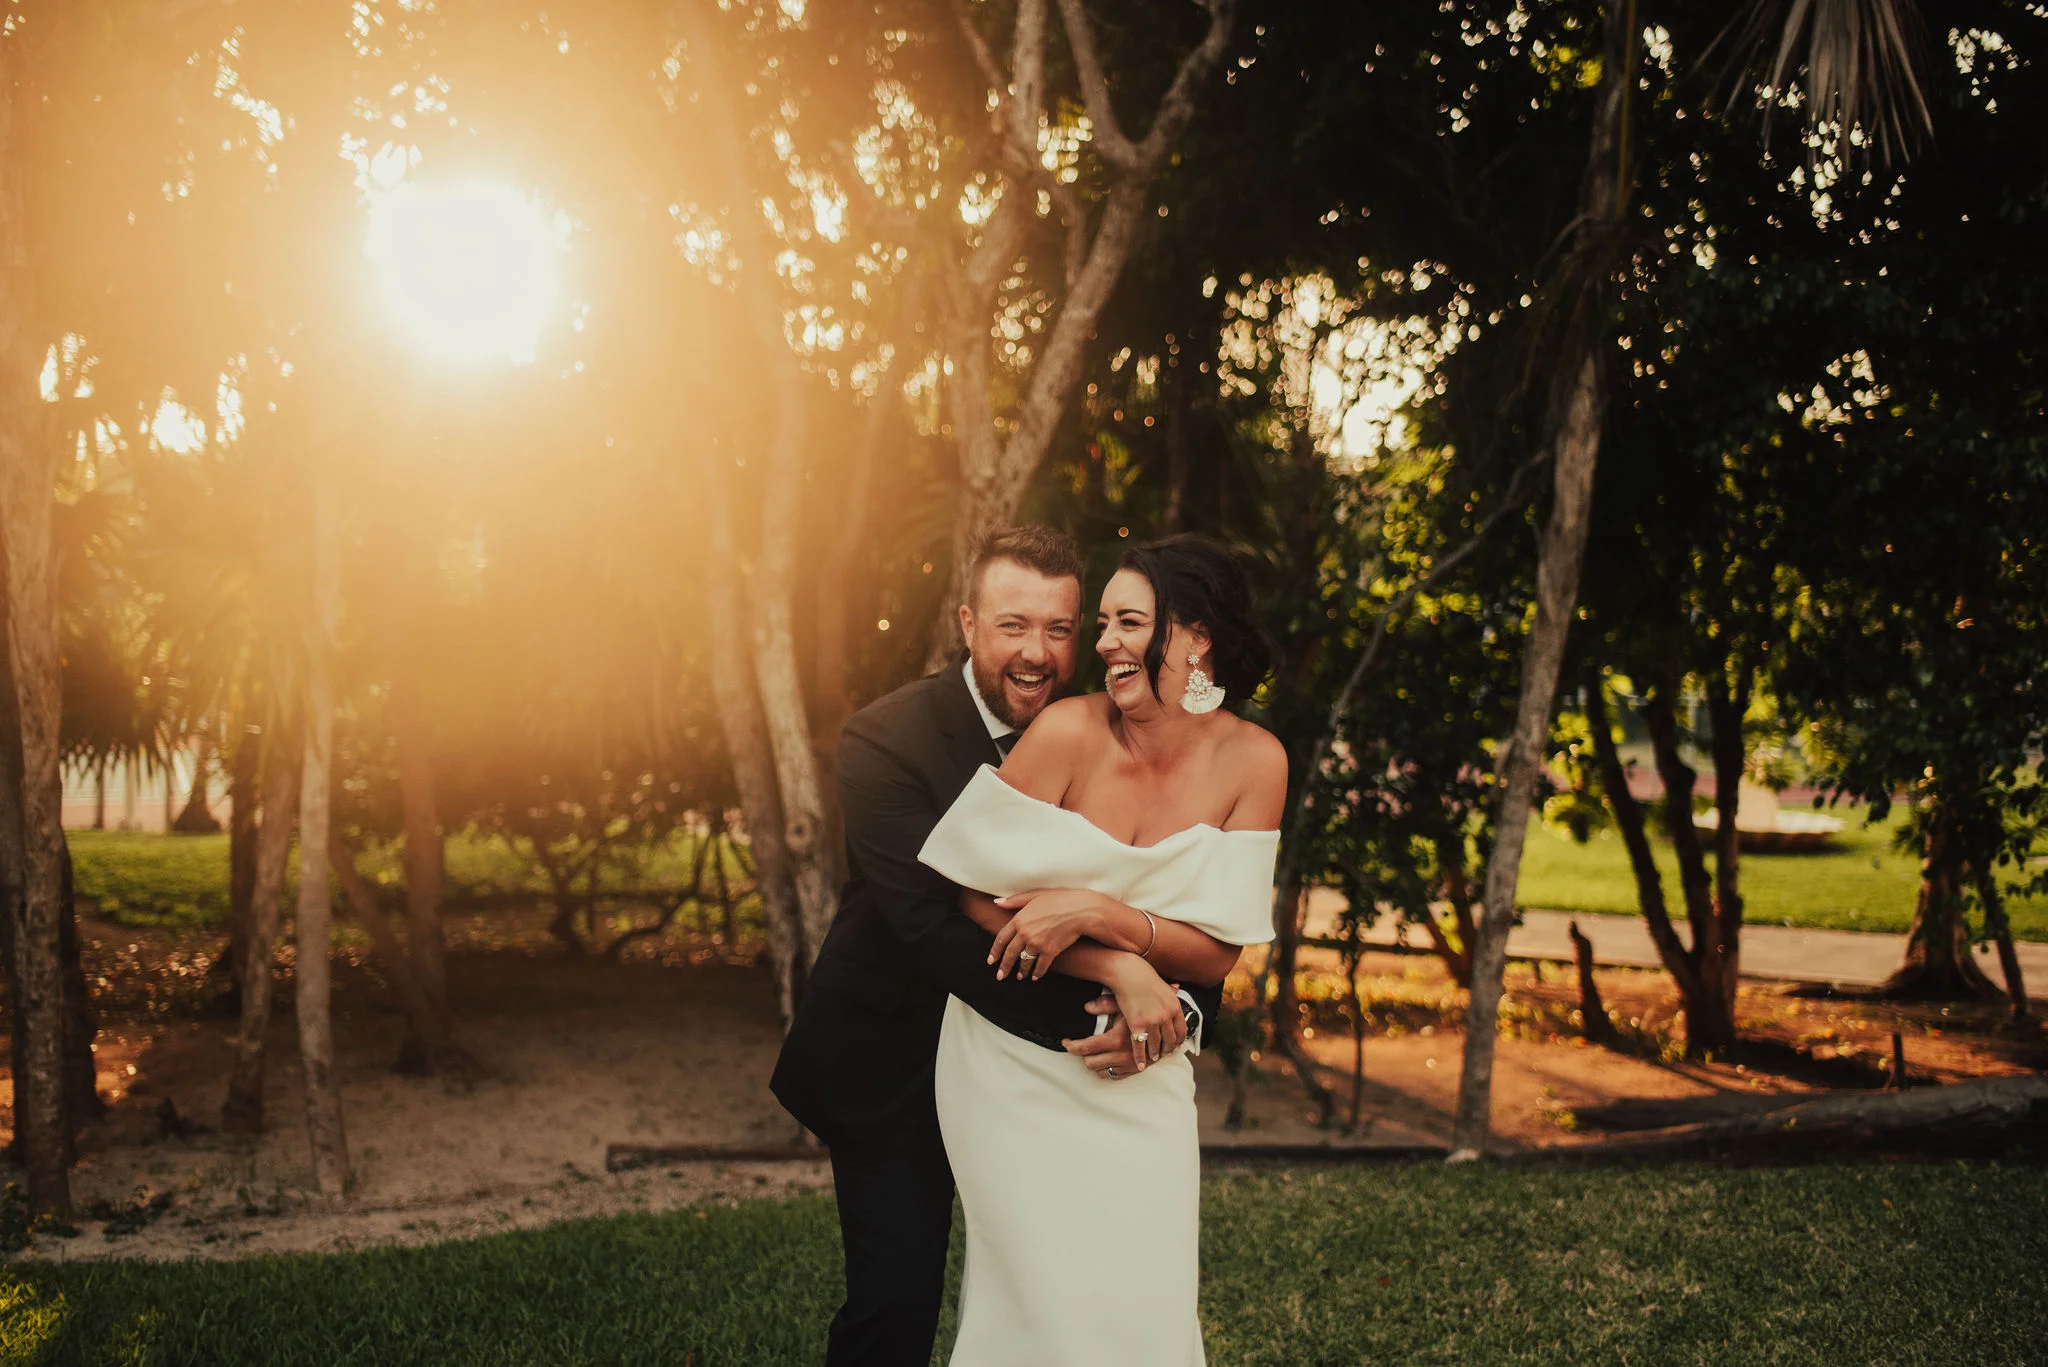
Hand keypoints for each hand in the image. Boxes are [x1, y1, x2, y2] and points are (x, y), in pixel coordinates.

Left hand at [989, 888, 1103, 979]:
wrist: (1080, 909)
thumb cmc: (1059, 899)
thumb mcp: (1034, 895)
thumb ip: (1014, 901)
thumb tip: (997, 902)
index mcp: (1019, 919)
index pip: (1001, 939)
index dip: (995, 951)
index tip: (991, 960)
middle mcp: (1025, 934)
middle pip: (1010, 954)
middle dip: (1004, 967)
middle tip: (1001, 975)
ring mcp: (1037, 944)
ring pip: (1025, 962)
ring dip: (1021, 971)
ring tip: (1019, 976)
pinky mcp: (1050, 951)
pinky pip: (1041, 966)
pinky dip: (1037, 973)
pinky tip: (1035, 976)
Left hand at [1062, 998, 1135, 1079]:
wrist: (1166, 1025)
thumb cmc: (1142, 1012)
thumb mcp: (1124, 1005)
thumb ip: (1104, 1005)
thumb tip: (1087, 1007)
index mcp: (1116, 1039)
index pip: (1086, 1047)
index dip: (1072, 1046)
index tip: (1065, 1042)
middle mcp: (1122, 1055)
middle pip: (1090, 1063)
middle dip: (1081, 1055)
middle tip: (1078, 1046)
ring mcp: (1128, 1065)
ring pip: (1100, 1071)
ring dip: (1093, 1063)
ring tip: (1092, 1052)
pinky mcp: (1134, 1070)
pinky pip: (1113, 1076)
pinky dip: (1106, 1068)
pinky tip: (1105, 1058)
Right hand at [1104, 957, 1184, 1070]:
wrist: (1128, 974)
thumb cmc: (1143, 976)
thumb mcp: (1163, 984)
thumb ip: (1171, 991)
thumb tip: (1177, 988)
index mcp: (1175, 1006)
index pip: (1182, 1030)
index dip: (1178, 1041)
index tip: (1175, 1046)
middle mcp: (1166, 1016)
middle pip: (1170, 1040)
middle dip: (1167, 1050)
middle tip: (1164, 1055)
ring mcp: (1152, 1022)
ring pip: (1156, 1045)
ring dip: (1155, 1054)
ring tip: (1153, 1058)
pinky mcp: (1138, 1025)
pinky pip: (1140, 1046)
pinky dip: (1140, 1057)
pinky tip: (1140, 1064)